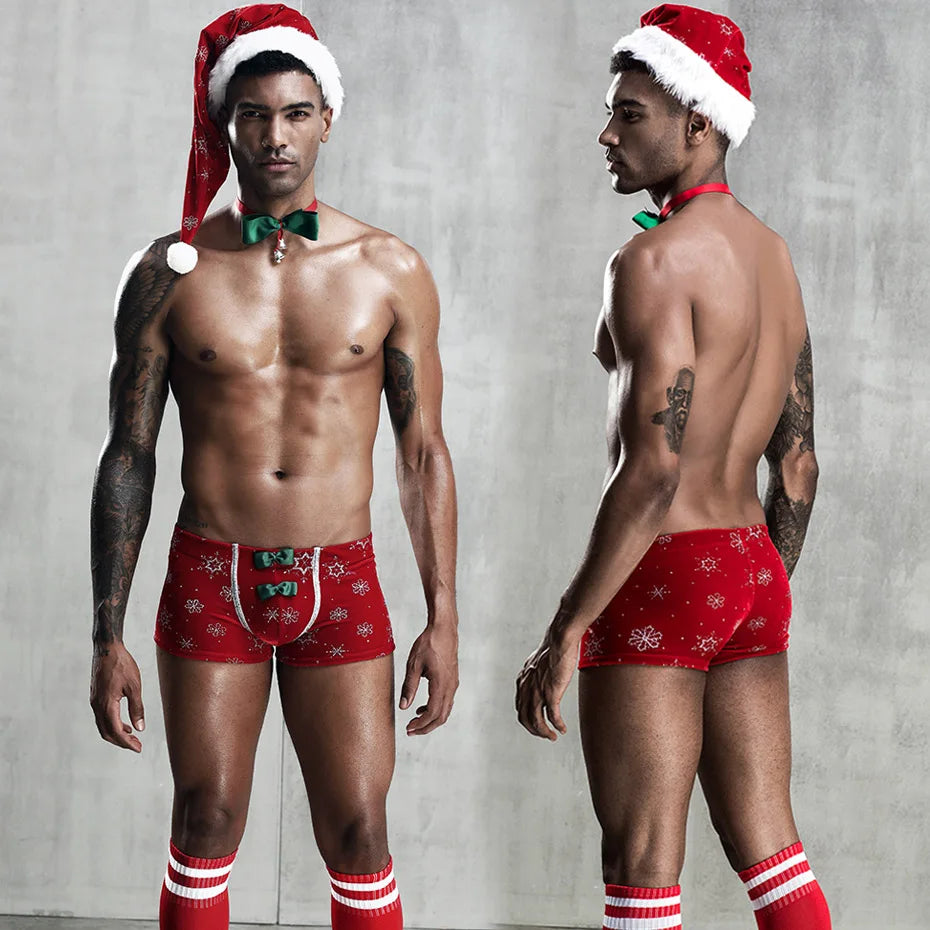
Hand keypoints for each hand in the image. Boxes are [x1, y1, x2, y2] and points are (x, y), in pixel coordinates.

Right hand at [90, 642, 144, 752]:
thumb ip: (137, 708)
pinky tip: (125, 723)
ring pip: (103, 725)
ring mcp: (95, 701)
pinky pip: (102, 716)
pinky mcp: (96, 696)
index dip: (127, 743)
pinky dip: (113, 724)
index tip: (138, 748)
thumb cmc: (122, 664)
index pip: (115, 732)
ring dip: (117, 734)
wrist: (107, 648)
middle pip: (107, 733)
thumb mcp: (134, 686)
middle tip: (137, 746)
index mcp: (106, 705)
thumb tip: (140, 727)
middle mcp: (97, 706)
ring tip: (132, 736)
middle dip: (121, 742)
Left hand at [399, 622, 458, 735]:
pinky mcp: (452, 680)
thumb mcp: (414, 664)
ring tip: (415, 721)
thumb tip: (404, 706)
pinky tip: (423, 707)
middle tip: (410, 730)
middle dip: (426, 727)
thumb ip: (409, 686)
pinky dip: (436, 709)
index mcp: (441, 684)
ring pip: (445, 710)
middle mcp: (450, 686)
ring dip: (431, 719)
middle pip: (441, 716)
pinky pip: (447, 701)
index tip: (408, 728)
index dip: (421, 725)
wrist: (444, 629)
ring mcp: (453, 683)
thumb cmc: (429, 643)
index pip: (432, 713)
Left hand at [515, 624, 579, 740]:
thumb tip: (542, 677)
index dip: (528, 719)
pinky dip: (557, 726)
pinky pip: (552, 716)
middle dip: (534, 730)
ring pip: (536, 721)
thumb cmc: (553, 648)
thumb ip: (536, 673)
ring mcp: (538, 691)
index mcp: (523, 681)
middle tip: (546, 735)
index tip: (537, 724)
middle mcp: (526, 687)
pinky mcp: (551, 692)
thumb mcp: (538, 663)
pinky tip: (563, 729)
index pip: (520, 707)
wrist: (559, 640)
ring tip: (553, 736)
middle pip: (524, 718)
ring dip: (544, 732)